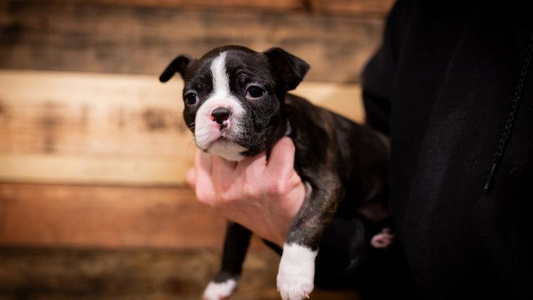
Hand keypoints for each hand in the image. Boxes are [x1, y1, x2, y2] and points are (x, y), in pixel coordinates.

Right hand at [186, 137, 305, 246]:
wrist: (285, 230)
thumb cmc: (254, 208)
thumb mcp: (220, 200)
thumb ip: (203, 179)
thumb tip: (192, 160)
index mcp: (207, 192)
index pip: (206, 148)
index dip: (222, 139)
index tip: (233, 141)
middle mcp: (225, 188)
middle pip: (229, 142)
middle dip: (242, 138)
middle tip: (253, 143)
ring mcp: (250, 185)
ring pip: (253, 142)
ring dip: (265, 140)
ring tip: (270, 149)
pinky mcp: (276, 182)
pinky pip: (281, 145)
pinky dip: (285, 144)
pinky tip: (284, 154)